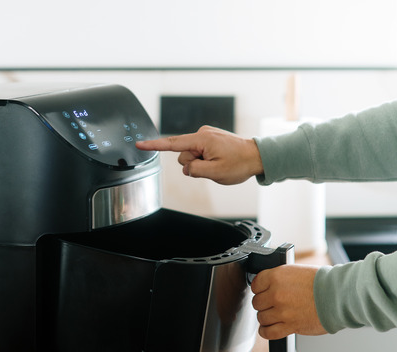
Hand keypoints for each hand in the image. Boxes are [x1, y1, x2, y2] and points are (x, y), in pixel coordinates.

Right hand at [135, 125, 263, 184]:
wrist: (257, 156)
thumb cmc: (240, 163)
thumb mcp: (215, 173)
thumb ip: (194, 170)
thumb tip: (186, 167)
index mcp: (202, 139)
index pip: (172, 143)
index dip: (154, 145)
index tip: (139, 144)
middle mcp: (202, 134)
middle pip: (184, 155)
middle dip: (194, 165)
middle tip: (213, 167)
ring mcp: (206, 135)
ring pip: (191, 156)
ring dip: (201, 163)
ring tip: (218, 163)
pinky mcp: (209, 139)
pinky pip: (199, 153)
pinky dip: (205, 160)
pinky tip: (218, 160)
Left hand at [250, 265, 327, 338]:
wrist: (338, 295)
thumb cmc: (323, 282)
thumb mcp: (296, 271)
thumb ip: (279, 278)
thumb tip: (267, 286)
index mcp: (277, 276)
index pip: (255, 284)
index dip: (259, 289)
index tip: (263, 292)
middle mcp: (276, 293)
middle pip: (257, 302)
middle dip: (264, 304)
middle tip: (273, 304)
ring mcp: (282, 311)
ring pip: (261, 318)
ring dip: (266, 318)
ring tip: (275, 315)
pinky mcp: (290, 326)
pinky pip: (268, 332)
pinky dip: (266, 331)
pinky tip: (269, 328)